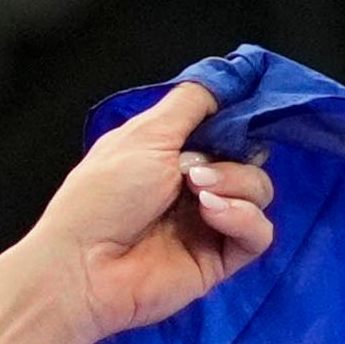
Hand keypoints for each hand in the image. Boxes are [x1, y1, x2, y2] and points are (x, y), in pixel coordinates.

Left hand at [10, 80, 275, 343]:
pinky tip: (212, 214)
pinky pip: (259, 232)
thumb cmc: (102, 197)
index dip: (238, 121)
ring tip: (198, 193)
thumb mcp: (143, 134)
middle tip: (194, 171)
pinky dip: (243, 217)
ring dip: (236, 184)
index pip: (223, 131)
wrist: (84, 267)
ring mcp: (208, 223)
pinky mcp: (220, 258)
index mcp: (168, 155)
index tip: (246, 111)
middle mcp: (191, 187)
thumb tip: (224, 76)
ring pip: (259, 191)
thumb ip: (188, 104)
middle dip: (232, 158)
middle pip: (249, 159)